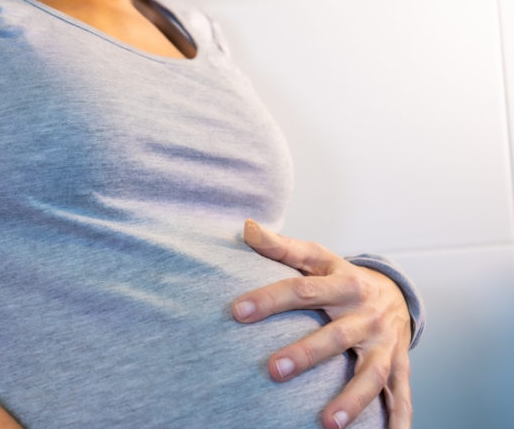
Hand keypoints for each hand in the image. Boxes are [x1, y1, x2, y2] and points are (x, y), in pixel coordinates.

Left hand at [232, 220, 412, 428]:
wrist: (395, 293)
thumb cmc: (342, 278)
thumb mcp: (316, 257)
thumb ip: (280, 247)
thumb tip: (246, 227)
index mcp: (343, 284)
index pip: (302, 289)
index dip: (269, 299)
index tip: (236, 312)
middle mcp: (366, 315)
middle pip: (335, 336)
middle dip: (305, 354)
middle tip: (272, 370)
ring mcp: (385, 344)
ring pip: (371, 373)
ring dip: (352, 399)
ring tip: (326, 424)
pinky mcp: (398, 366)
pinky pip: (400, 396)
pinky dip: (398, 420)